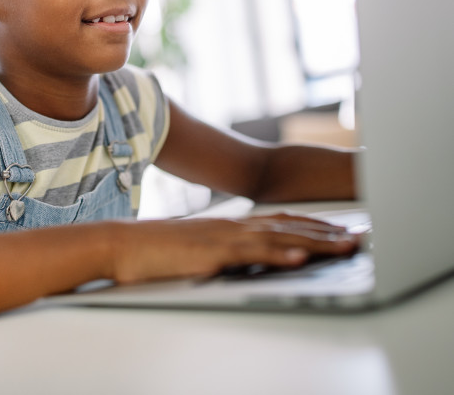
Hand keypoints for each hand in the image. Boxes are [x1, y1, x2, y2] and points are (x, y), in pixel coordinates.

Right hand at [107, 213, 358, 283]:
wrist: (124, 245)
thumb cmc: (158, 251)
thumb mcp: (199, 250)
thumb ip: (225, 252)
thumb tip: (245, 260)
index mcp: (232, 226)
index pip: (282, 222)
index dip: (314, 226)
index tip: (340, 231)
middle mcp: (234, 226)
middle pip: (289, 227)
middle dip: (327, 233)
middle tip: (359, 237)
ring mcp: (225, 237)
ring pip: (279, 237)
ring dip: (316, 242)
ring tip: (346, 246)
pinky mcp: (212, 252)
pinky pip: (251, 254)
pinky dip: (278, 255)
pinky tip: (300, 258)